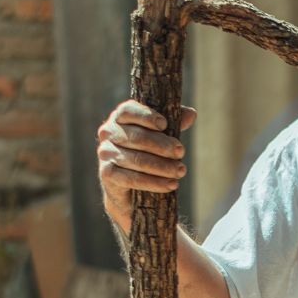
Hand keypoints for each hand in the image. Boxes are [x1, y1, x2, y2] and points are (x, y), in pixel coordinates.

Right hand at [96, 100, 197, 230]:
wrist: (129, 187)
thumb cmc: (148, 152)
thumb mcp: (161, 135)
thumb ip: (174, 122)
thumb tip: (191, 114)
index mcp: (120, 117)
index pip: (128, 110)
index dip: (146, 116)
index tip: (165, 125)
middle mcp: (108, 132)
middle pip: (137, 137)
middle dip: (162, 145)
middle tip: (181, 152)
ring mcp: (105, 153)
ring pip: (136, 159)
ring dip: (162, 166)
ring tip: (180, 171)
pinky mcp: (106, 174)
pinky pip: (132, 179)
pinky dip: (154, 183)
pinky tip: (171, 185)